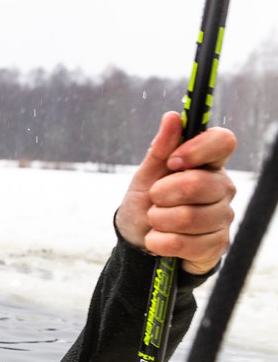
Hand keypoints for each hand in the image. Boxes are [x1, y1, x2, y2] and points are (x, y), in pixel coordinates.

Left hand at [116, 111, 236, 274]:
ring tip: (155, 221)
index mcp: (207, 165)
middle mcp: (222, 188)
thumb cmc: (145, 204)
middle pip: (198, 184)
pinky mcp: (217, 245)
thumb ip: (161, 149)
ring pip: (189, 217)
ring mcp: (222, 217)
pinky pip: (186, 244)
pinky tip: (158, 240)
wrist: (138, 242)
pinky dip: (161, 242)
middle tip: (154, 200)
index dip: (197, 149)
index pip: (223, 142)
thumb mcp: (146, 176)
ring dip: (158, 221)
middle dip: (162, 194)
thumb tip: (173, 116)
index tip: (172, 162)